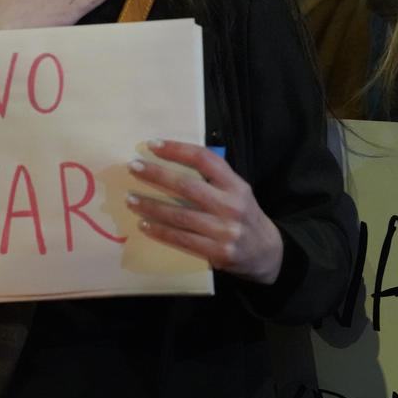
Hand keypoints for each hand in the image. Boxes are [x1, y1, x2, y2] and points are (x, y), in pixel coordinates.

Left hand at [126, 139, 283, 283]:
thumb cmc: (243, 215)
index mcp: (236, 185)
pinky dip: (160, 231)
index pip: (205, 159)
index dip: (178, 150)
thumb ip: (213, 178)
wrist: (267, 253)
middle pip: (188, 186)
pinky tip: (144, 224)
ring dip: (151, 206)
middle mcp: (231, 205)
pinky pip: (181, 239)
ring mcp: (224, 231)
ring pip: (180, 215)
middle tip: (133, 167)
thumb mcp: (237, 191)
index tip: (153, 145)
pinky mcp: (217, 252)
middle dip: (157, 175)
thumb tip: (171, 161)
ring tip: (131, 199)